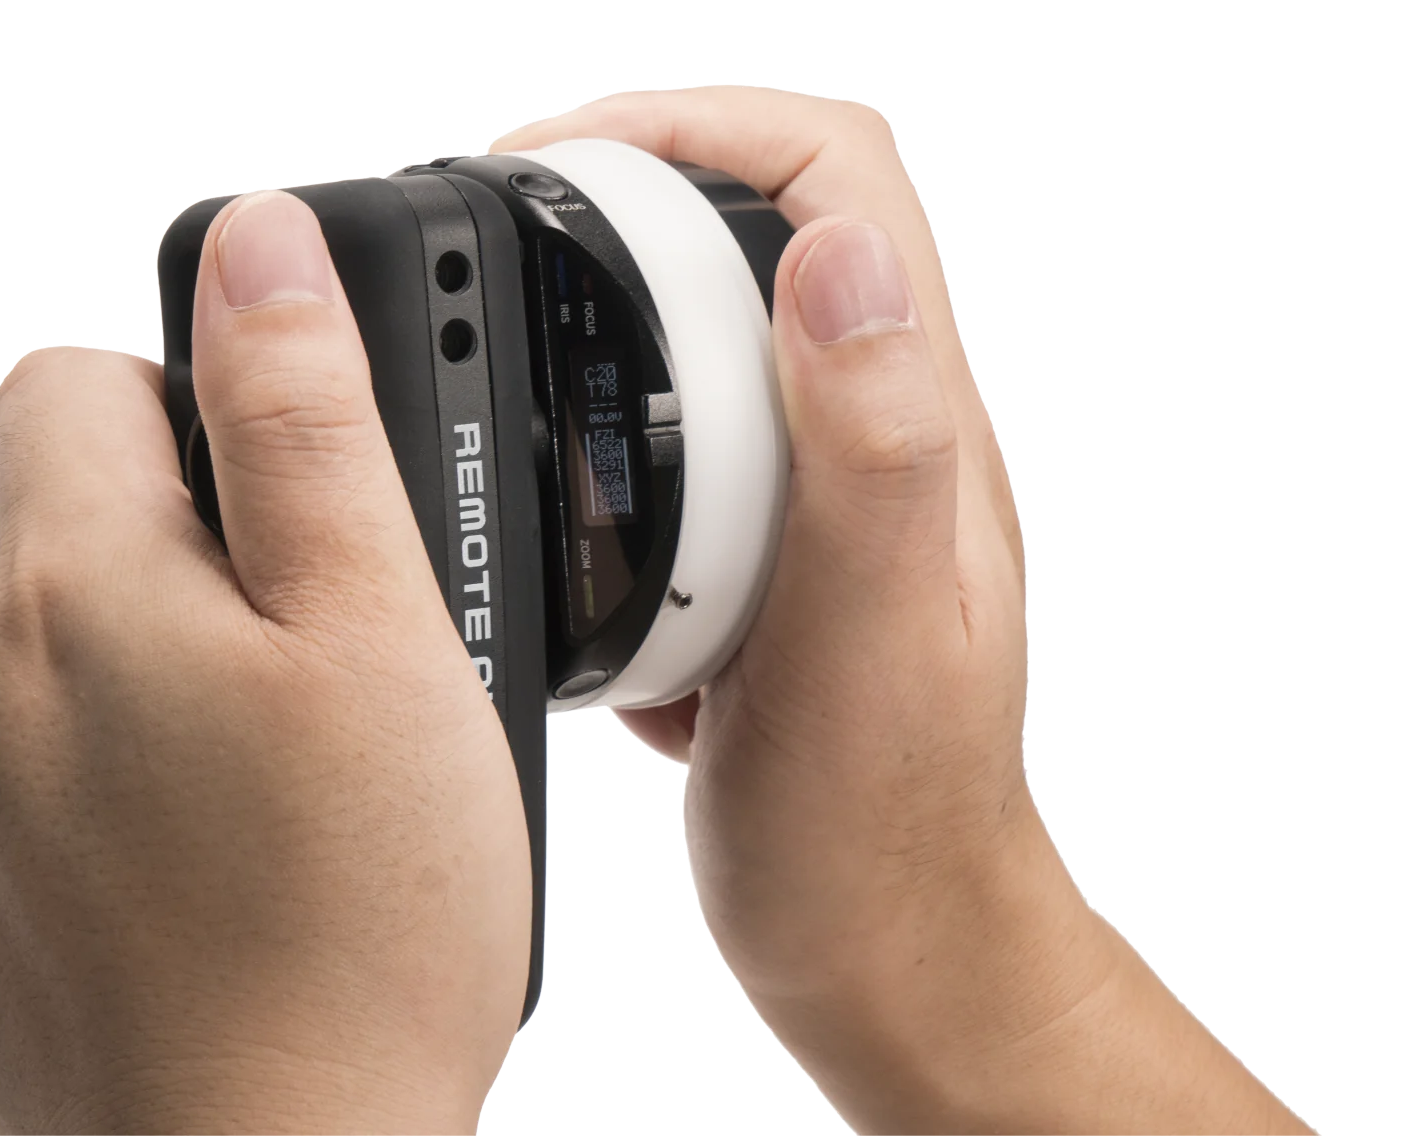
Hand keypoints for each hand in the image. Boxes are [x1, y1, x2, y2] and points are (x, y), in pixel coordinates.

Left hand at [0, 190, 528, 1135]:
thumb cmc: (356, 930)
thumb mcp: (382, 635)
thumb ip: (304, 419)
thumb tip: (256, 247)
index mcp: (62, 582)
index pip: (75, 377)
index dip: (194, 414)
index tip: (282, 520)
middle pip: (50, 513)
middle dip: (172, 546)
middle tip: (307, 666)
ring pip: (30, 643)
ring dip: (130, 663)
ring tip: (261, 778)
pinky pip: (3, 764)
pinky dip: (87, 775)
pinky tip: (194, 858)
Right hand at [496, 87, 1310, 1133]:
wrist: (886, 958)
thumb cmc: (883, 833)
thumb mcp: (872, 640)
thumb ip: (870, 449)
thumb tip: (841, 256)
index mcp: (910, 424)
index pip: (837, 175)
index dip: (697, 118)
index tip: (560, 157)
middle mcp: (870, 436)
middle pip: (752, 225)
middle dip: (619, 194)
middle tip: (496, 237)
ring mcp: (816, 498)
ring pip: (704, 335)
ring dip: (600, 318)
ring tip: (497, 349)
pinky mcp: (764, 564)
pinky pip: (672, 449)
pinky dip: (595, 443)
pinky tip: (546, 507)